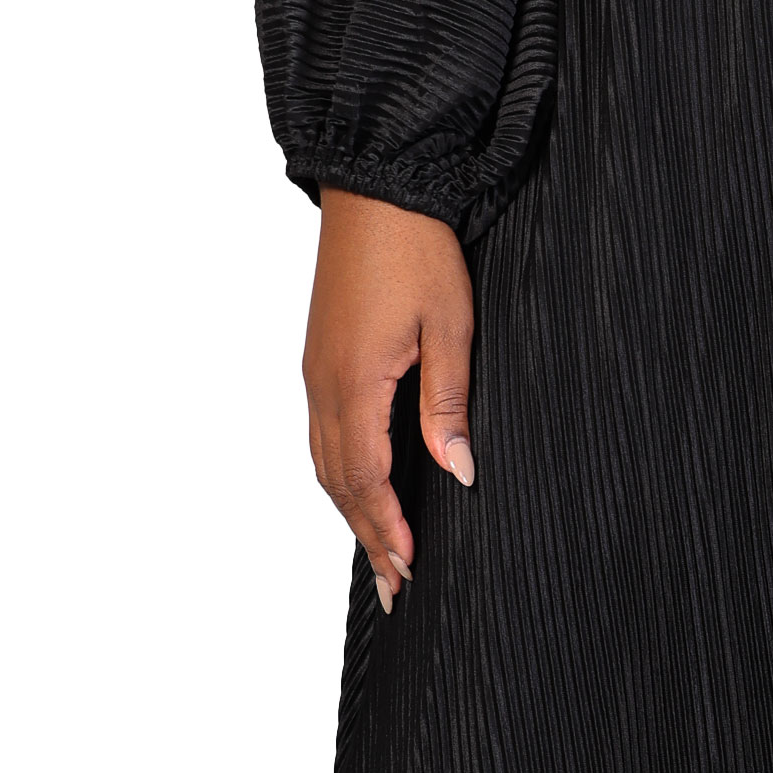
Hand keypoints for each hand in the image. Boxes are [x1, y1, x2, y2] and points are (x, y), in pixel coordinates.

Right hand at [303, 190, 473, 614]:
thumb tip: (457, 472)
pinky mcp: (319, 358)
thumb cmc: (417, 249)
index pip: (368, 481)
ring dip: (351, 511)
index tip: (410, 570)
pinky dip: (341, 475)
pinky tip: (360, 489)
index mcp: (354, 383)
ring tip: (379, 552)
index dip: (389, 531)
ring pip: (325, 462)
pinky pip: (323, 434)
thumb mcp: (451, 327)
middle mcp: (323, 385)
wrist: (375, 187)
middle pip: (339, 483)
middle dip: (368, 537)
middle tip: (395, 586)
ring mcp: (316, 372)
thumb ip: (448, 405)